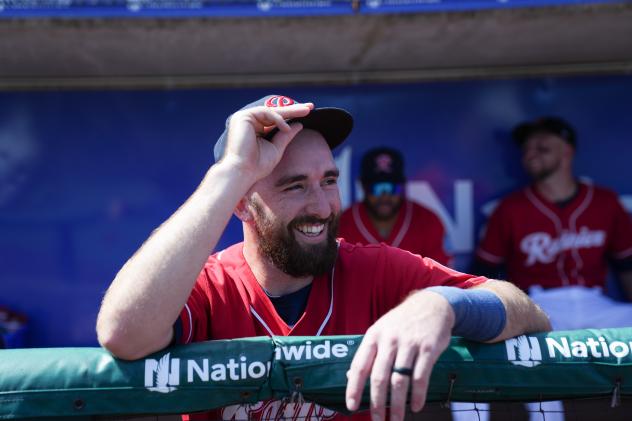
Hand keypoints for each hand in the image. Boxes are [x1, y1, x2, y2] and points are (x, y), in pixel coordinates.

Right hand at [223, 103, 313, 180]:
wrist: (244, 172)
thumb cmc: (258, 165)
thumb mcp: (277, 148)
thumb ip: (286, 136)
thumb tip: (299, 124)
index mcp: (256, 129)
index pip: (275, 119)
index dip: (291, 115)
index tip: (308, 112)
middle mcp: (249, 122)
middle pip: (274, 112)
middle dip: (293, 109)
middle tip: (310, 107)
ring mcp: (245, 118)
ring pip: (271, 110)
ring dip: (290, 111)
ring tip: (306, 112)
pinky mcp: (243, 117)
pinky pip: (265, 112)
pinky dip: (277, 118)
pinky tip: (286, 128)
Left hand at [345, 290, 454, 420]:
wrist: (432, 305)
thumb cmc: (401, 322)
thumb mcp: (381, 331)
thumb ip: (368, 354)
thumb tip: (350, 377)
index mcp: (374, 336)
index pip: (360, 365)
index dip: (354, 388)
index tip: (351, 406)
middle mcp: (390, 340)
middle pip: (379, 377)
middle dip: (377, 403)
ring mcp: (409, 344)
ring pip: (399, 380)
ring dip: (397, 405)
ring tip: (396, 420)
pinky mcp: (428, 348)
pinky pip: (421, 376)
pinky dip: (418, 395)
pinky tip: (416, 406)